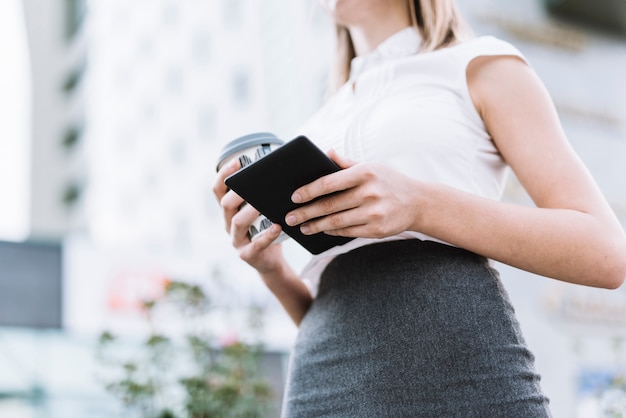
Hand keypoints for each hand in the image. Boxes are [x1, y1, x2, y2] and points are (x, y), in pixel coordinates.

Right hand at [212, 159, 285, 273]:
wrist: (271, 261)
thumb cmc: (267, 229)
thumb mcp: (262, 211)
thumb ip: (263, 196)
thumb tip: (278, 171)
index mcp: (230, 212)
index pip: (218, 190)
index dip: (224, 175)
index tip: (237, 162)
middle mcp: (229, 224)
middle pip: (225, 205)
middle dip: (238, 192)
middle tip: (254, 183)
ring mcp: (236, 240)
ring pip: (237, 223)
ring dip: (251, 211)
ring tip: (264, 204)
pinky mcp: (247, 254)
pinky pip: (255, 245)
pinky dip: (267, 235)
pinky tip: (278, 227)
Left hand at [285, 150, 420, 238]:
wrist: (418, 202)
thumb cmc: (389, 181)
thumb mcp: (371, 166)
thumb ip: (347, 162)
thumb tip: (326, 152)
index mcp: (364, 173)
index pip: (329, 182)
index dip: (309, 191)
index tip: (294, 196)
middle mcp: (369, 193)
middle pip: (329, 205)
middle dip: (305, 212)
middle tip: (290, 217)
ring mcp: (374, 213)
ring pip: (336, 221)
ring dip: (315, 225)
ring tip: (302, 227)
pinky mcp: (377, 230)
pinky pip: (347, 231)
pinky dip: (332, 231)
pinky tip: (322, 229)